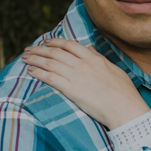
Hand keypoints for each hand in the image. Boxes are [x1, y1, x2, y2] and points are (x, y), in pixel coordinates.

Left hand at [23, 39, 149, 129]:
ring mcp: (77, 76)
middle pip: (56, 52)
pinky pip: (50, 78)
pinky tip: (31, 71)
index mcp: (94, 59)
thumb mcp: (114, 70)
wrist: (125, 109)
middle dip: (39, 49)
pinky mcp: (71, 90)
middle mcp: (83, 65)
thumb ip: (99, 58)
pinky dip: (39, 73)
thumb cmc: (124, 92)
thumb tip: (88, 48)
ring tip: (25, 58)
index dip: (55, 42)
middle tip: (28, 49)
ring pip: (50, 63)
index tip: (46, 41)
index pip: (70, 45)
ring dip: (35, 59)